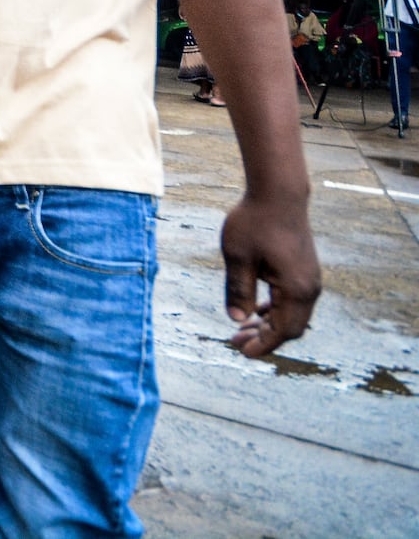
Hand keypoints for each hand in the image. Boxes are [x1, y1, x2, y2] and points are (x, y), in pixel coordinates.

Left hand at [220, 191, 320, 357]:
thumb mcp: (238, 258)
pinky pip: (293, 300)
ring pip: (293, 314)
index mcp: (295, 289)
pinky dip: (275, 309)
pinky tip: (256, 310)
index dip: (264, 345)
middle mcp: (309, 287)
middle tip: (236, 343)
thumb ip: (238, 291)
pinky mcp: (304, 269)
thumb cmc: (254, 222)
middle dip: (265, 338)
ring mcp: (309, 278)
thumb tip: (236, 320)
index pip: (282, 330)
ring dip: (269, 324)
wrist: (278, 193)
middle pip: (290, 327)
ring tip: (242, 330)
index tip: (243, 353)